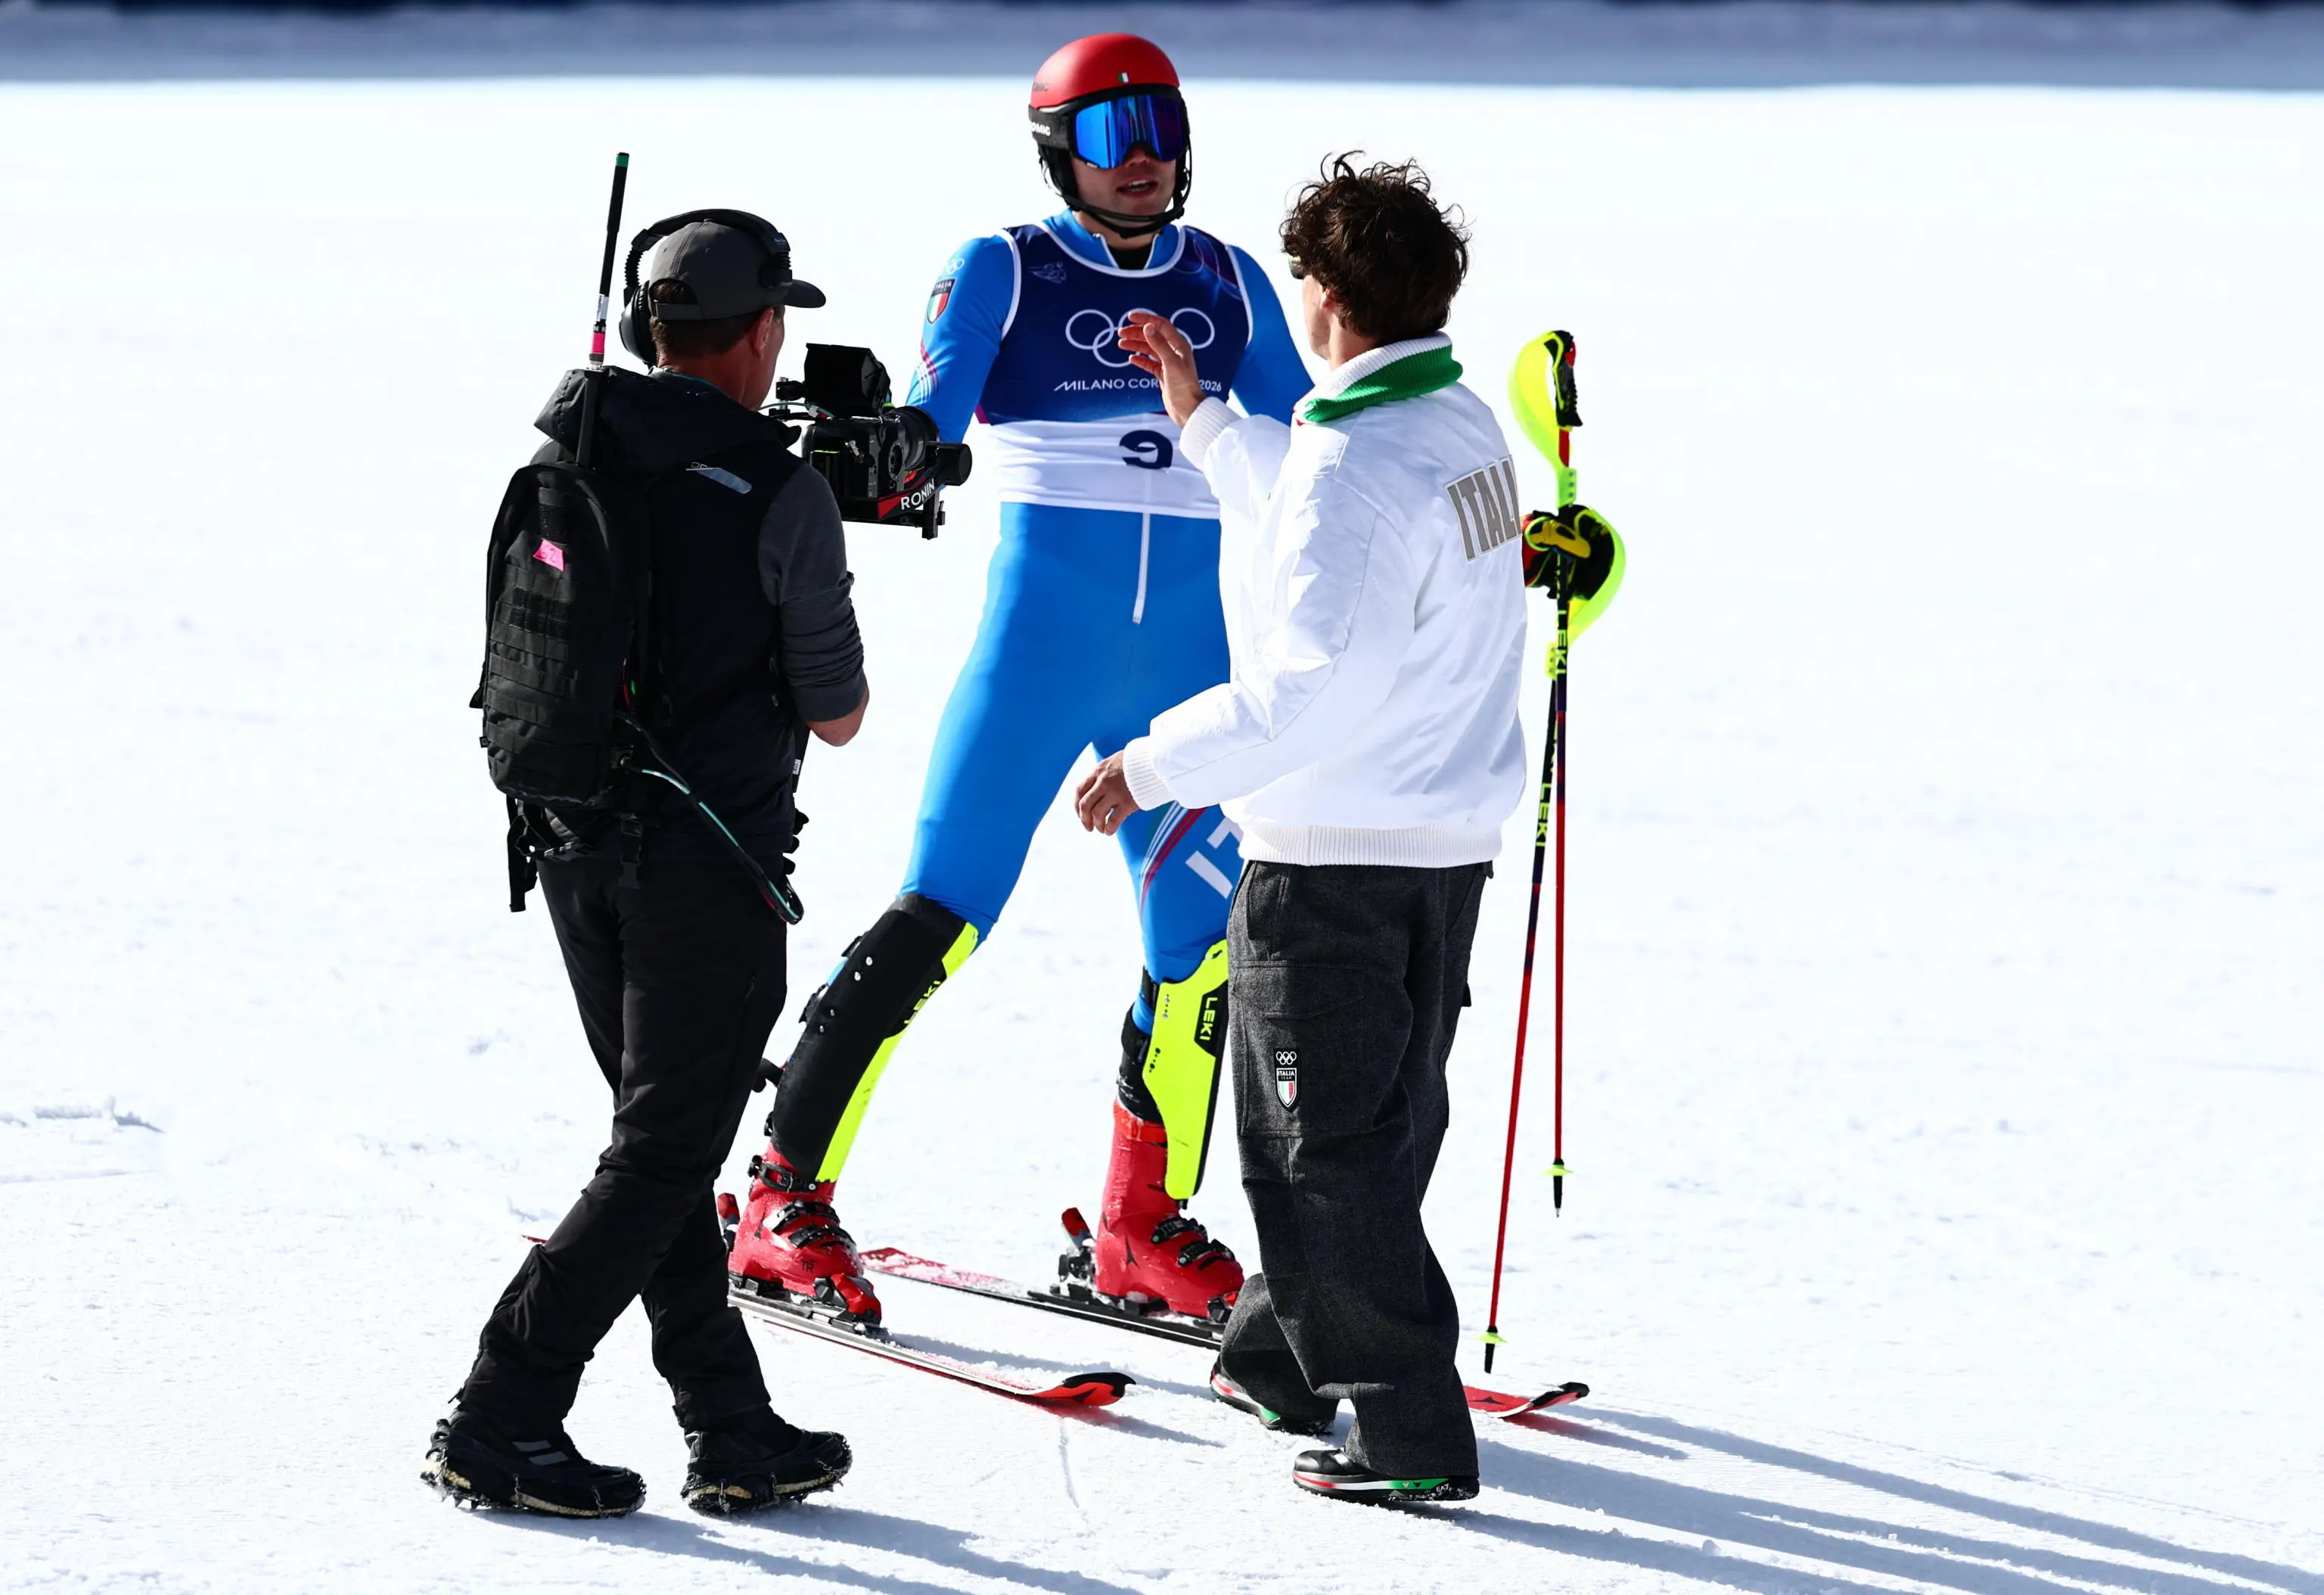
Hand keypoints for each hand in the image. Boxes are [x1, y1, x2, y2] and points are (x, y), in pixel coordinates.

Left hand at [1074, 752, 1141, 835]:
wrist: (1158, 760)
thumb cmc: (1139, 762)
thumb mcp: (1117, 761)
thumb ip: (1106, 773)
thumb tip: (1098, 788)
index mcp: (1099, 770)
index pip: (1080, 790)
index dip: (1077, 805)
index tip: (1080, 813)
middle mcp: (1104, 781)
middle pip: (1085, 804)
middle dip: (1084, 819)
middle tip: (1088, 827)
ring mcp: (1116, 792)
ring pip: (1097, 814)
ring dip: (1097, 825)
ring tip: (1101, 829)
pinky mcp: (1128, 802)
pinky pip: (1113, 820)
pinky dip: (1109, 829)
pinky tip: (1110, 831)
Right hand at [1118, 311, 1204, 427]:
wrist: (1188, 410)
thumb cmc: (1184, 387)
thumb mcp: (1171, 364)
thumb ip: (1159, 345)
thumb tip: (1147, 327)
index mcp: (1179, 345)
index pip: (1161, 325)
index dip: (1145, 319)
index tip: (1130, 317)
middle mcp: (1174, 351)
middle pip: (1153, 336)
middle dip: (1136, 332)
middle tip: (1120, 333)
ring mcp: (1168, 363)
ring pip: (1149, 349)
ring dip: (1135, 344)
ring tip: (1121, 344)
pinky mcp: (1163, 374)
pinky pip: (1149, 363)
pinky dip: (1140, 359)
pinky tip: (1131, 358)